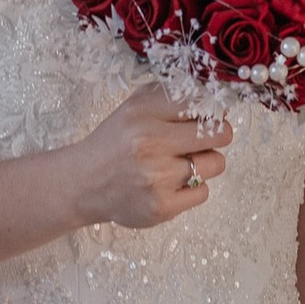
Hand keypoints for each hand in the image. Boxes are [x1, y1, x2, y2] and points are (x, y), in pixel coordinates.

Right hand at [65, 94, 229, 230]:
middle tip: (203, 140)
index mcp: (143, 113)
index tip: (207, 116)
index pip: (201, 103)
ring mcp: (158, 177)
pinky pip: (204, 192)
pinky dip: (192, 188)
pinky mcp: (163, 206)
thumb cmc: (115, 143)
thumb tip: (212, 99)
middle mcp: (151, 143)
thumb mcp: (134, 108)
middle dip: (217, 135)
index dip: (211, 110)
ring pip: (216, 163)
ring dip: (204, 163)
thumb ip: (169, 97)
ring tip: (180, 164)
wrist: (83, 185)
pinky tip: (171, 184)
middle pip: (220, 134)